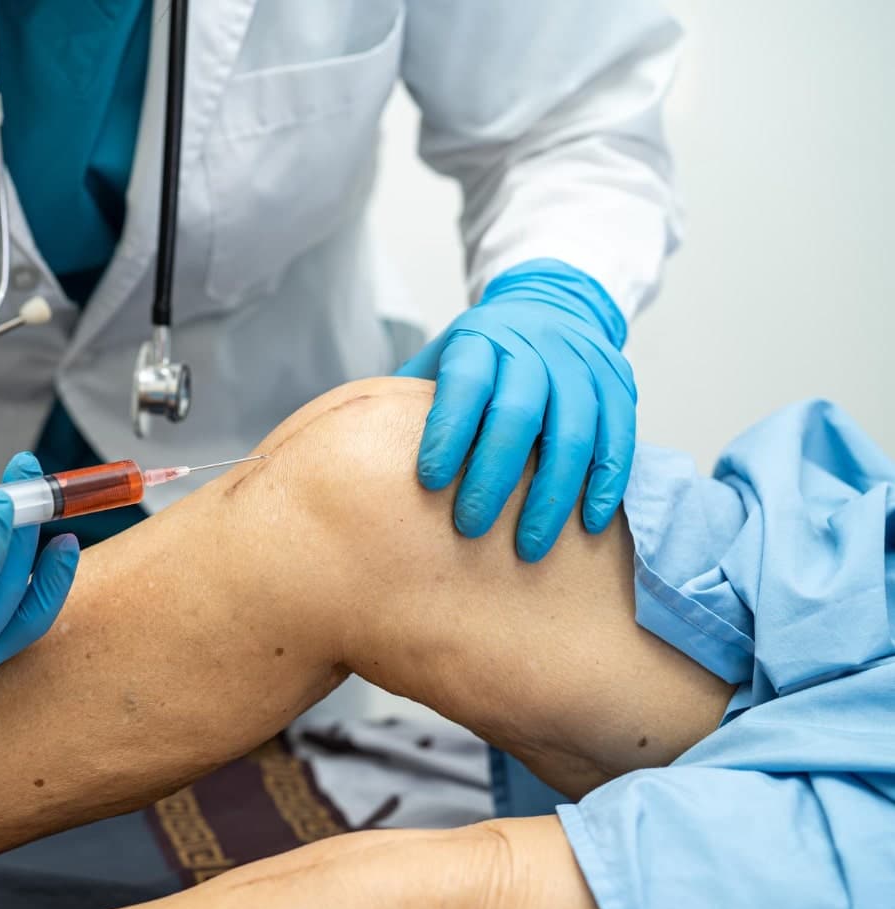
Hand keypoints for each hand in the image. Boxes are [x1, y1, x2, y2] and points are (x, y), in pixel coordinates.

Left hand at [397, 259, 636, 561]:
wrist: (554, 305)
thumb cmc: (483, 351)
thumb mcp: (440, 356)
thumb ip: (406, 397)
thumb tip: (346, 447)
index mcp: (481, 340)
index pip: (463, 385)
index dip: (448, 432)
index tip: (430, 483)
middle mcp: (535, 349)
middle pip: (518, 415)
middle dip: (494, 477)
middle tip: (470, 528)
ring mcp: (582, 365)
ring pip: (574, 433)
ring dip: (553, 496)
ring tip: (530, 547)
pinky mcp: (619, 385)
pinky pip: (619, 438)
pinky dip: (605, 483)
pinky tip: (587, 523)